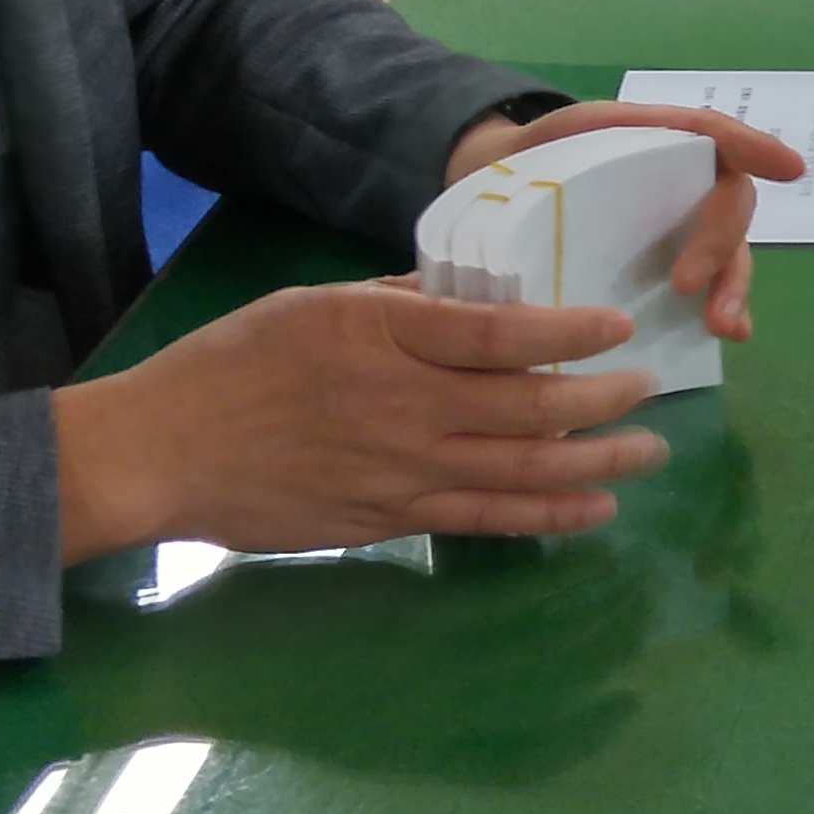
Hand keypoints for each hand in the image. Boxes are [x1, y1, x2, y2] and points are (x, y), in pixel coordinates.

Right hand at [52, 279, 673, 559]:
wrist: (164, 452)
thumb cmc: (231, 364)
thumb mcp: (311, 304)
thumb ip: (394, 302)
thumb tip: (465, 294)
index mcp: (379, 336)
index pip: (496, 334)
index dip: (566, 333)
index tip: (615, 328)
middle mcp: (401, 405)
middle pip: (526, 407)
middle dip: (603, 400)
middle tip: (650, 388)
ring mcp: (399, 470)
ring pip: (519, 471)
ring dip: (595, 463)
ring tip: (646, 453)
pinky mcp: (389, 519)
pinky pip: (483, 520)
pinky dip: (544, 515)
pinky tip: (590, 507)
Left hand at [442, 98, 808, 336]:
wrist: (494, 189)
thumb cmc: (539, 155)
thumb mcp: (567, 130)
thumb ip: (605, 134)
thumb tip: (650, 154)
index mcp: (661, 140)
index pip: (718, 137)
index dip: (756, 149)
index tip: (790, 170)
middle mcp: (684, 184)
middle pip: (728, 204)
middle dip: (721, 244)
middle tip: (689, 284)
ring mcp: (680, 229)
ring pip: (730, 251)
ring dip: (733, 286)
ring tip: (722, 325)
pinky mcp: (669, 269)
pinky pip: (710, 287)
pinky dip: (726, 307)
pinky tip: (729, 334)